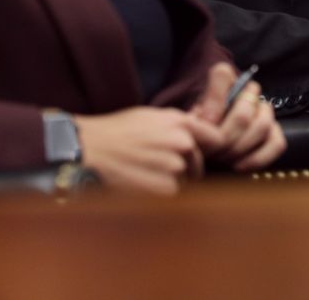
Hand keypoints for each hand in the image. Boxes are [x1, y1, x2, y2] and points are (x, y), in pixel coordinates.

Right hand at [74, 107, 217, 195]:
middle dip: (185, 164)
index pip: (216, 137)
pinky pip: (174, 193)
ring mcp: (177, 167)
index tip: (200, 150)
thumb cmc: (118, 130)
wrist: (92, 149)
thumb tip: (199, 119)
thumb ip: (178, 120)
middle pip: (198, 161)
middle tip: (158, 163)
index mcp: (181, 123)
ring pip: (186, 178)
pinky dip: (161, 191)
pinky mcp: (167, 188)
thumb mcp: (151, 115)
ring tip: (147, 171)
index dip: (209, 145)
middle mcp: (184, 143)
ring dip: (173, 178)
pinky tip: (143, 182)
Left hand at [190, 62, 285, 170]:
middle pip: (243, 114)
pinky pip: (276, 144)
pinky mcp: (274, 134)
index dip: (212, 104)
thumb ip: (196, 114)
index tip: (204, 125)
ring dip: (240, 148)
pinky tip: (239, 167)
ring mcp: (264, 112)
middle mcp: (249, 91)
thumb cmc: (198, 129)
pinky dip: (257, 158)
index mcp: (224, 79)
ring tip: (222, 159)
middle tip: (211, 151)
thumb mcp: (189, 119)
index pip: (222, 75)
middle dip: (225, 138)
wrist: (207, 144)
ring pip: (262, 126)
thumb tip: (211, 121)